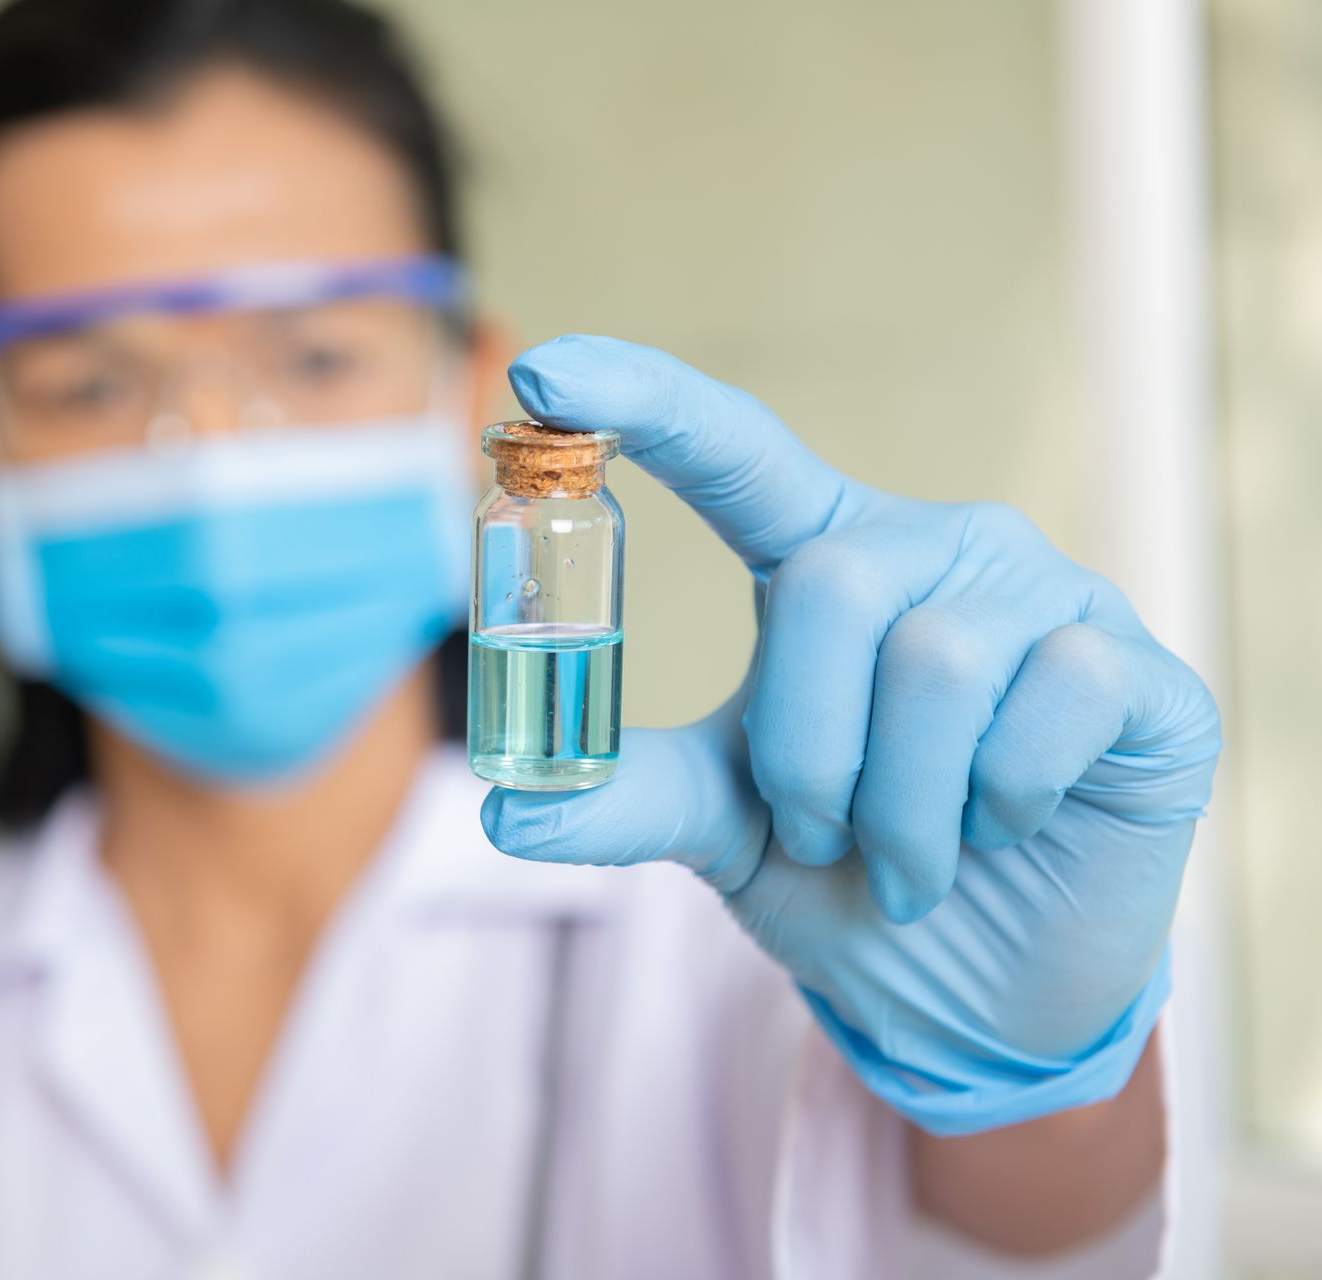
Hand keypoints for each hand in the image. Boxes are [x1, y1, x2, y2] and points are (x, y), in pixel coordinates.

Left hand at [481, 335, 1220, 1134]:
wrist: (976, 984)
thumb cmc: (841, 873)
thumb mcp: (722, 826)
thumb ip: (630, 796)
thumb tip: (507, 811)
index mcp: (825, 558)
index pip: (737, 450)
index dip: (646, 400)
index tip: (543, 375)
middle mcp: (937, 550)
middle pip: (834, 587)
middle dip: (807, 751)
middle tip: (827, 839)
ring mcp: (1048, 598)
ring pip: (938, 662)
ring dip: (900, 806)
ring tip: (906, 864)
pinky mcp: (1140, 671)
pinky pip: (1057, 701)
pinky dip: (1006, 801)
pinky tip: (1007, 831)